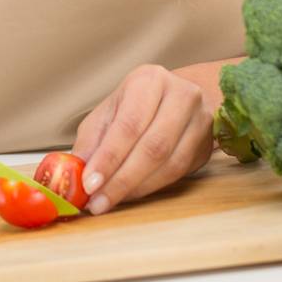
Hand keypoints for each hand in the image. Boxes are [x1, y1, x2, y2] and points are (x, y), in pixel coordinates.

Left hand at [70, 63, 214, 214]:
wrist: (175, 99)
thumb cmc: (135, 106)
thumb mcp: (107, 114)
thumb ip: (91, 141)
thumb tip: (74, 173)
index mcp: (149, 80)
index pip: (129, 124)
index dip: (109, 157)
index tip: (88, 184)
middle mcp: (181, 95)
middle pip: (153, 147)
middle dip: (121, 180)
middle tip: (97, 201)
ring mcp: (200, 120)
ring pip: (169, 164)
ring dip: (136, 188)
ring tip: (109, 201)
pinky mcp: (207, 144)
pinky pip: (179, 173)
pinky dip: (151, 188)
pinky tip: (131, 194)